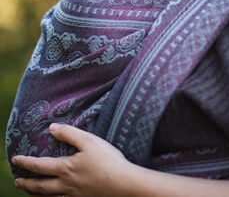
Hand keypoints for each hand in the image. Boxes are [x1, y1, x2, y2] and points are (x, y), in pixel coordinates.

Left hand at [12, 123, 129, 196]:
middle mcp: (66, 185)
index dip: (26, 162)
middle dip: (26, 183)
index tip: (15, 159)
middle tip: (16, 181)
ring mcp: (75, 195)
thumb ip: (69, 133)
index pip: (40, 165)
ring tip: (30, 193)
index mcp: (66, 168)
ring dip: (37, 195)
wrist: (124, 184)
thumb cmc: (107, 161)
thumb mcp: (88, 141)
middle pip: (40, 186)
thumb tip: (52, 128)